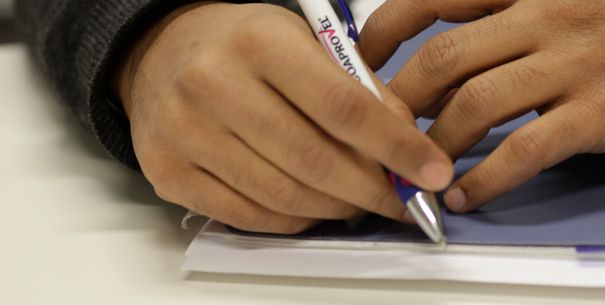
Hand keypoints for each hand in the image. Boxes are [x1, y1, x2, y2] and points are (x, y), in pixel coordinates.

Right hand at [114, 3, 453, 232]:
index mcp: (260, 42)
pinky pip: (249, 216)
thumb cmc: (247, 46)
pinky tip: (318, 207)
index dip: (398, 148)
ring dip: (338, 208)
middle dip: (372, 189)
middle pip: (316, 160)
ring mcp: (184, 132)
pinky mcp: (167, 172)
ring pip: (285, 195)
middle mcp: (214, 83)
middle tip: (403, 200)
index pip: (345, 108)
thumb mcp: (308, 43)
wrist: (162, 52)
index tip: (433, 172)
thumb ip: (360, 90)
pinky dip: (295, 219)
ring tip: (362, 202)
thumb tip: (410, 149)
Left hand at [360, 0, 604, 210]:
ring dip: (435, 146)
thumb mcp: (581, 10)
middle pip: (445, 56)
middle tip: (384, 133)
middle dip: (400, 101)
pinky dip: (486, 178)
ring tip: (421, 172)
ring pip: (476, 104)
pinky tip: (469, 194)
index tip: (364, 57)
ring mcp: (577, 62)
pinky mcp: (601, 111)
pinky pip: (524, 149)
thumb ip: (519, 26)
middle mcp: (550, 14)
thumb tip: (453, 63)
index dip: (390, 26)